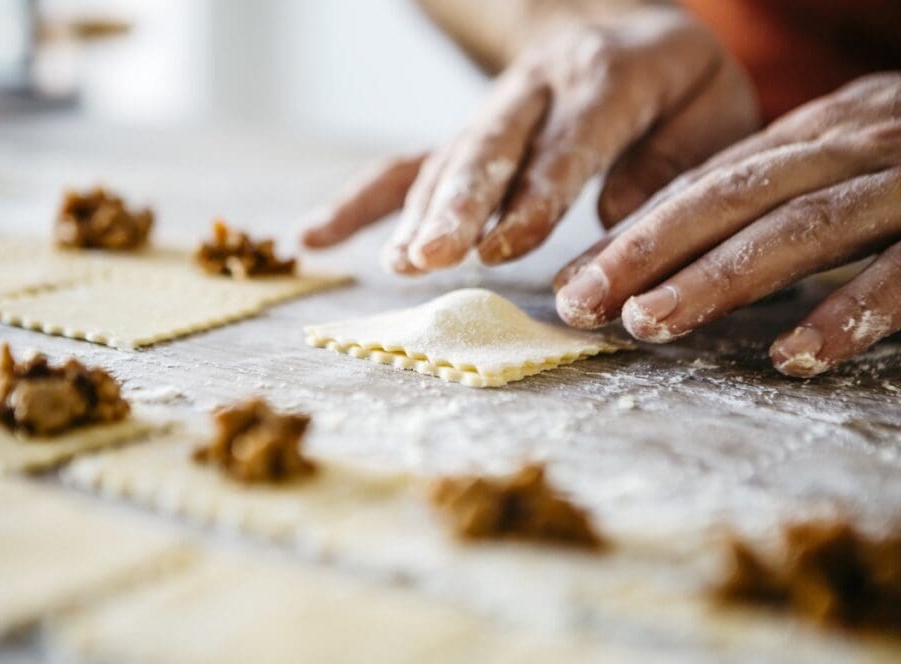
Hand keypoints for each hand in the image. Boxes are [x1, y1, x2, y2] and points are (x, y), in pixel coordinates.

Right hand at [300, 6, 758, 274]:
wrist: (630, 32)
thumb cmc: (683, 88)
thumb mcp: (715, 113)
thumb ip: (676, 164)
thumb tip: (616, 216)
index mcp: (610, 76)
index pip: (567, 140)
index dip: (534, 193)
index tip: (502, 246)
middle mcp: (540, 86)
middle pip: (491, 144)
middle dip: (458, 203)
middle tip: (432, 256)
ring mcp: (495, 110)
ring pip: (447, 156)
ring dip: (419, 212)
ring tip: (399, 263)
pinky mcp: (466, 136)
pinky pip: (407, 163)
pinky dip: (362, 202)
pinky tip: (315, 237)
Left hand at [554, 73, 900, 377]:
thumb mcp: (843, 163)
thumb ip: (772, 198)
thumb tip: (672, 247)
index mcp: (819, 133)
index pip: (707, 184)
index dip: (635, 233)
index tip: (573, 283)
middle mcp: (857, 145)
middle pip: (734, 196)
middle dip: (649, 250)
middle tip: (583, 302)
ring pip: (802, 228)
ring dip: (720, 278)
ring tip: (651, 323)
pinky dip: (849, 310)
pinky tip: (793, 355)